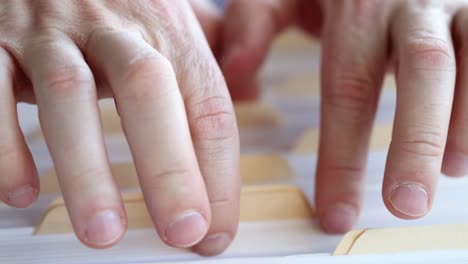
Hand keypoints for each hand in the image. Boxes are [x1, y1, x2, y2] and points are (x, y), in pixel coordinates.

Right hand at [0, 0, 239, 255]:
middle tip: (182, 232)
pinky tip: (21, 190)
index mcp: (167, 28)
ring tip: (102, 231)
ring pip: (69, 93)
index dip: (218, 171)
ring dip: (87, 169)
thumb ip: (214, 48)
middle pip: (149, 92)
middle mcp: (114, 26)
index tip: (214, 228)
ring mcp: (53, 30)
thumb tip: (252, 89)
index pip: (206, 104)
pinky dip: (5, 144)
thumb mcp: (170, 16)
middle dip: (170, 169)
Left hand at [221, 0, 467, 232]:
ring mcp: (455, 0)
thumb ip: (256, 22)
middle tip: (406, 205)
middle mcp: (412, 0)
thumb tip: (235, 76)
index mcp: (357, 4)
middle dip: (416, 142)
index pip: (346, 87)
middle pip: (422, 71)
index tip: (336, 214)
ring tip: (453, 171)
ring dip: (465, 120)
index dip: (341, 155)